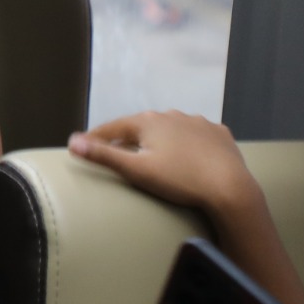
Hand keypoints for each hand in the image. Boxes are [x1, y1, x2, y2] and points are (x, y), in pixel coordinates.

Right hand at [68, 111, 262, 226]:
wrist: (231, 189)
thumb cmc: (179, 180)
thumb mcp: (136, 171)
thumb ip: (104, 155)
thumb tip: (73, 142)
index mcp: (147, 122)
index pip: (112, 128)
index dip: (96, 138)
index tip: (84, 147)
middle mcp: (171, 115)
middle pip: (140, 127)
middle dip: (128, 139)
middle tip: (119, 154)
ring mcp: (197, 122)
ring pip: (169, 129)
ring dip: (158, 140)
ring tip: (154, 156)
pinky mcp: (218, 133)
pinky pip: (195, 135)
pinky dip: (185, 143)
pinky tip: (187, 155)